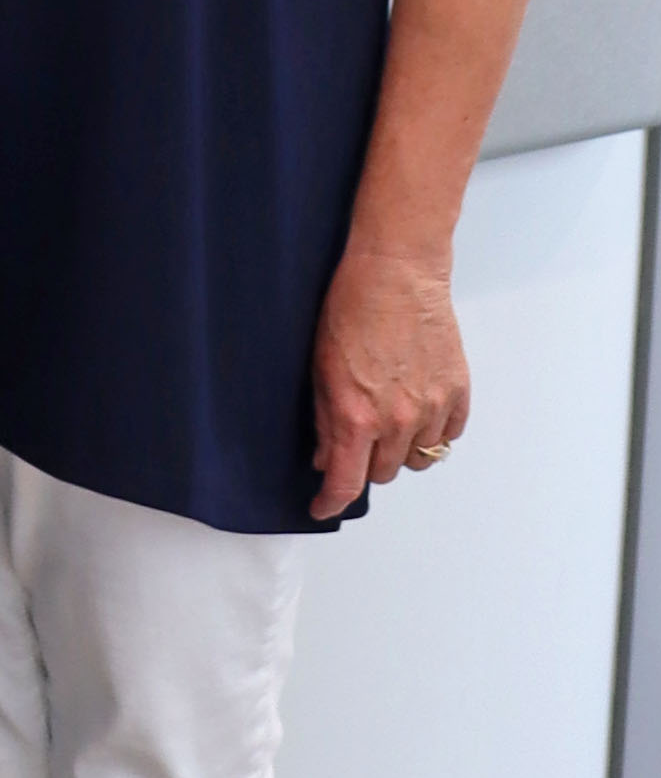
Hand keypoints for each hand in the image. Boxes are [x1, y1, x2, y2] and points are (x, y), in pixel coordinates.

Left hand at [312, 240, 469, 518]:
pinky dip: (432, 432)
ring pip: (418, 460)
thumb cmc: (351, 305)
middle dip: (364, 462)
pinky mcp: (457, 392)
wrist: (396, 270)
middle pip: (383, 472)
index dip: (331, 501)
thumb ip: (325, 417)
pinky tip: (417, 409)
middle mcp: (399, 420)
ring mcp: (433, 408)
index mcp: (358, 414)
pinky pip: (448, 436)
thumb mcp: (320, 363)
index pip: (347, 480)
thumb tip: (327, 456)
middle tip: (355, 436)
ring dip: (399, 449)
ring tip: (387, 416)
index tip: (322, 507)